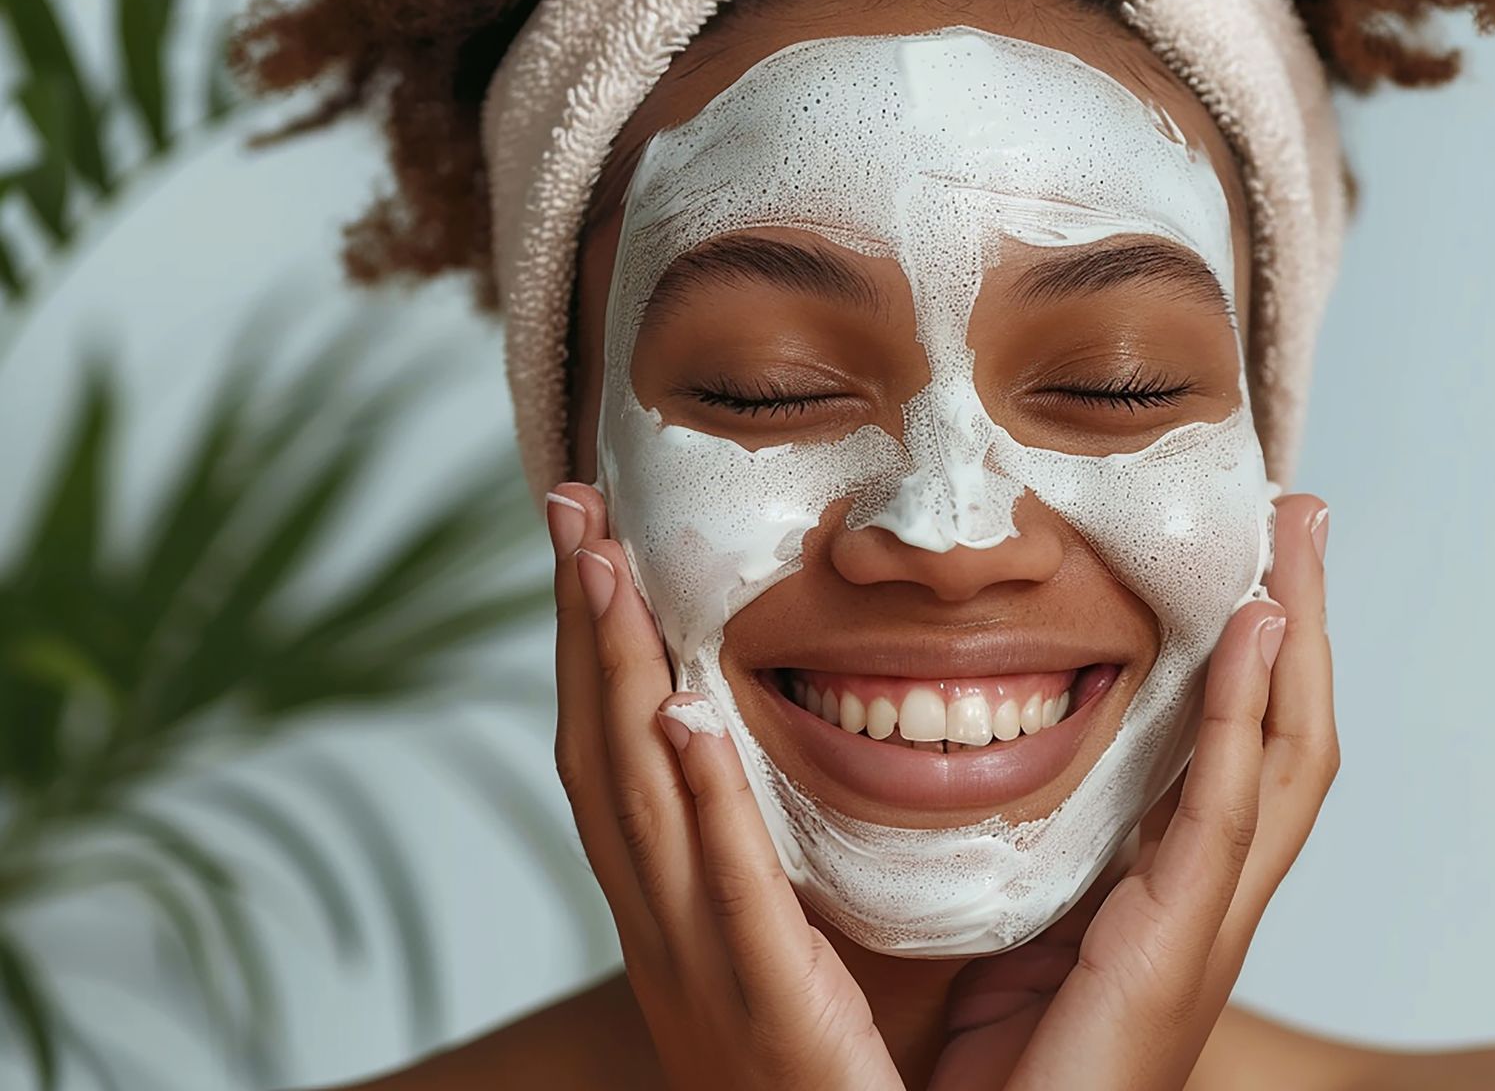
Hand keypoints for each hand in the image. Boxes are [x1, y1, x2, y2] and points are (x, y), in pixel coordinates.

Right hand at [544, 483, 903, 1090]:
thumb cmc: (854, 1084)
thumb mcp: (819, 952)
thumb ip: (819, 860)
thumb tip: (876, 743)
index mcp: (678, 916)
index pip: (619, 757)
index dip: (598, 648)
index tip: (595, 543)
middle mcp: (665, 934)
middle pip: (600, 752)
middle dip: (582, 625)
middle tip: (571, 508)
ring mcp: (700, 970)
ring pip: (635, 797)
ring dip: (616, 671)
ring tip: (605, 562)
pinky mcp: (767, 1005)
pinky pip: (725, 889)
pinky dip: (696, 798)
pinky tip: (680, 714)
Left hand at [930, 494, 1339, 1090]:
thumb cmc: (985, 1076)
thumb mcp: (1010, 932)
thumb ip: (1028, 853)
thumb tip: (976, 751)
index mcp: (1165, 898)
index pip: (1237, 753)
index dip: (1255, 657)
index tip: (1250, 561)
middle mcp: (1203, 907)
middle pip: (1289, 739)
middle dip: (1303, 625)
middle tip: (1299, 519)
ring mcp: (1203, 932)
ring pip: (1286, 760)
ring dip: (1297, 641)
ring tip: (1295, 542)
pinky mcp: (1174, 956)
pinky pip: (1225, 814)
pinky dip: (1248, 715)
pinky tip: (1258, 631)